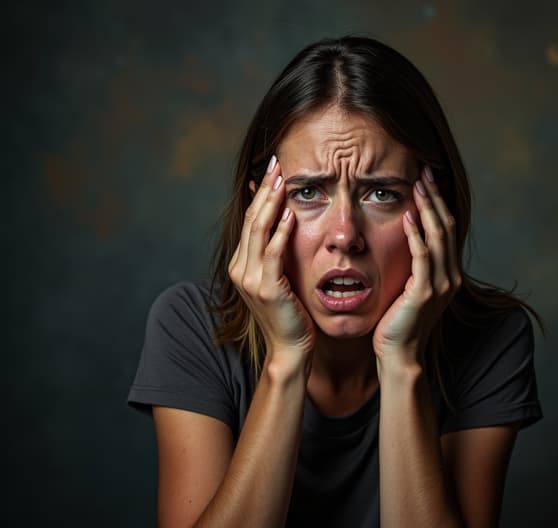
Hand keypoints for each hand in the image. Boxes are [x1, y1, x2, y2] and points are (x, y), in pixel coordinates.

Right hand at [228, 156, 315, 372]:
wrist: (290, 347)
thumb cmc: (290, 312)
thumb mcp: (278, 276)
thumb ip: (276, 250)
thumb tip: (282, 217)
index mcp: (241, 263)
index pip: (249, 219)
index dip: (259, 193)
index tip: (272, 169)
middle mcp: (240, 268)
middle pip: (251, 219)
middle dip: (265, 189)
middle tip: (276, 163)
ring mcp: (250, 279)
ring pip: (258, 231)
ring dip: (271, 203)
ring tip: (282, 179)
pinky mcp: (266, 288)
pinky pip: (272, 253)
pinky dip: (280, 232)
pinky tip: (290, 214)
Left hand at [373, 166, 461, 366]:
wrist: (399, 354)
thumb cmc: (398, 323)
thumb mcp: (409, 289)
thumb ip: (413, 266)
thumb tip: (405, 241)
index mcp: (449, 274)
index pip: (446, 229)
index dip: (437, 203)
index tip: (426, 180)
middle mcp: (451, 276)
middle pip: (446, 226)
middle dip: (435, 197)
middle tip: (425, 171)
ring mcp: (441, 284)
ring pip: (438, 236)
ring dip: (428, 207)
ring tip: (419, 184)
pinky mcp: (425, 292)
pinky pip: (423, 256)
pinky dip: (417, 234)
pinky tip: (409, 215)